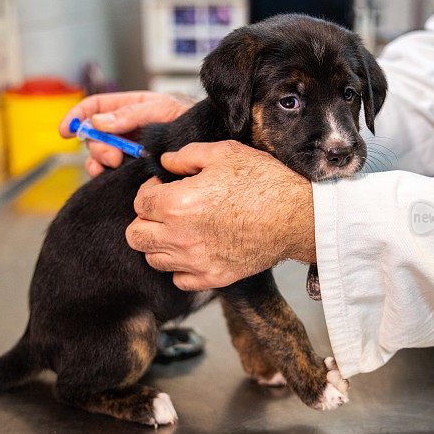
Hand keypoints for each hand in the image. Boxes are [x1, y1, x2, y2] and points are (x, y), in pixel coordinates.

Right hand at [58, 91, 194, 175]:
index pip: (95, 107)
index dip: (77, 116)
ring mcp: (130, 148)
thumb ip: (131, 114)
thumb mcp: (162, 109)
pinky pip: (113, 170)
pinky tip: (108, 175)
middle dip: (96, 144)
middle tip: (111, 157)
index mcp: (129, 107)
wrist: (213, 136)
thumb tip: (97, 121)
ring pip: (101, 154)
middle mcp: (126, 127)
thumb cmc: (190, 117)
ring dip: (98, 159)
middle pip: (95, 134)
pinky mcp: (136, 167)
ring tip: (111, 165)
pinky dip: (105, 173)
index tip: (65, 132)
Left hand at [126, 141, 315, 289]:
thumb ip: (186, 156)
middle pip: (135, 236)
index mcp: (176, 204)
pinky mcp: (213, 278)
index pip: (139, 203)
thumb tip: (165, 162)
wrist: (297, 215)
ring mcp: (195, 261)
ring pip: (153, 259)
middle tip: (163, 210)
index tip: (164, 187)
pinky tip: (194, 250)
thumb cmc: (263, 181)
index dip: (149, 190)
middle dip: (144, 220)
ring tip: (179, 229)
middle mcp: (179, 236)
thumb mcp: (223, 153)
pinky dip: (179, 267)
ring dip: (159, 243)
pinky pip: (178, 279)